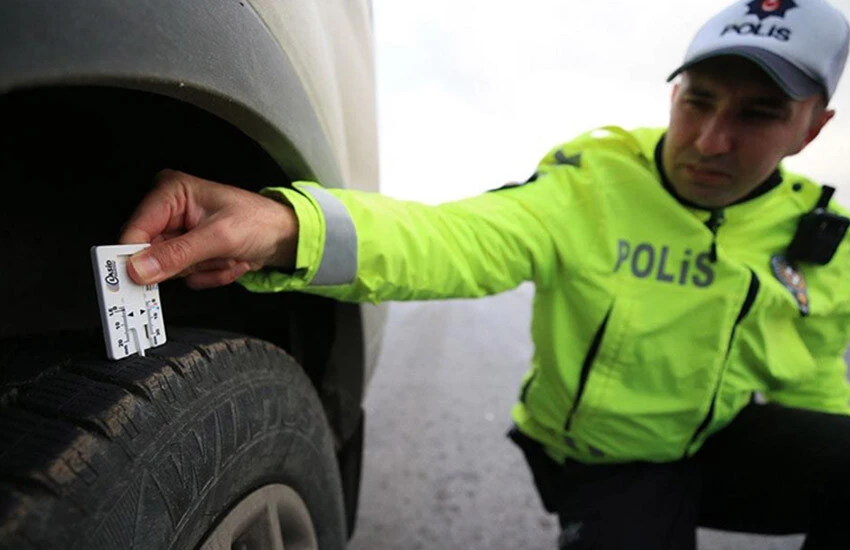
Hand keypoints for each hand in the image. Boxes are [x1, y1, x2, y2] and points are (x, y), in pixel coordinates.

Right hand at [119, 169, 297, 288]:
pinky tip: (228, 260)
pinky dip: (209, 275)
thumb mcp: (220, 237)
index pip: (136, 229)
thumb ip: (179, 254)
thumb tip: (141, 267)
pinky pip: (186, 277)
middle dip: (188, 263)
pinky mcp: (188, 252)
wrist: (285, 236)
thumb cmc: (260, 222)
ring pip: (171, 269)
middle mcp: (170, 211)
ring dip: (203, 269)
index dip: (135, 256)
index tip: (137, 278)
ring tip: (226, 255)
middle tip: (213, 256)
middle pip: (152, 254)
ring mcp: (179, 233)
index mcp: (172, 192)